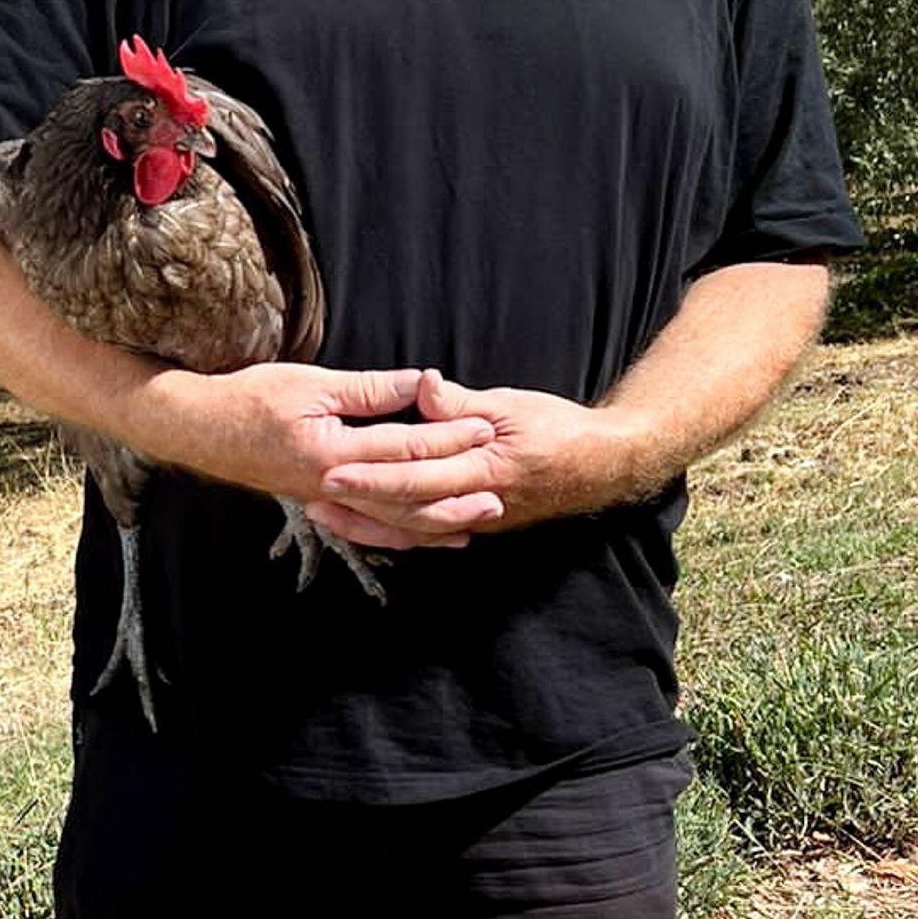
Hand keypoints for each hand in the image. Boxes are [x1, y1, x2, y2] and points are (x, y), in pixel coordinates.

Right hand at [136, 363, 495, 519]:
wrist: (200, 429)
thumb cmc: (251, 398)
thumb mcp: (311, 383)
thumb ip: (369, 389)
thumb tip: (420, 383)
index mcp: (332, 453)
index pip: (405, 445)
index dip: (449, 435)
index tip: (486, 427)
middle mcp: (332, 488)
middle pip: (407, 493)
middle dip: (455, 489)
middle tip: (499, 487)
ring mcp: (326, 503)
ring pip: (392, 521)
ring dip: (437, 522)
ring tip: (478, 520)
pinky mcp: (321, 506)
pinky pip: (371, 528)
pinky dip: (405, 533)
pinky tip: (430, 534)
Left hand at [306, 373, 650, 548]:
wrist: (603, 466)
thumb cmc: (558, 426)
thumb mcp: (511, 404)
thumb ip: (462, 403)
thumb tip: (424, 386)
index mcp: (485, 469)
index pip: (418, 475)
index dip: (373, 474)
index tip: (334, 468)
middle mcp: (479, 503)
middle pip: (407, 508)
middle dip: (359, 503)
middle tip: (314, 493)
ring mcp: (479, 519)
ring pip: (414, 527)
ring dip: (370, 522)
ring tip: (326, 512)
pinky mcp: (480, 522)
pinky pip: (431, 531)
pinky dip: (397, 531)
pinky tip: (366, 525)